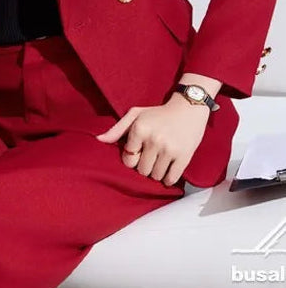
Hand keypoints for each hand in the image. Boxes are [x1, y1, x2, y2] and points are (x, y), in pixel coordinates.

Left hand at [94, 94, 210, 184]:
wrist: (188, 108)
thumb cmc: (158, 113)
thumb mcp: (135, 115)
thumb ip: (116, 129)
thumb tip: (98, 139)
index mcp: (140, 129)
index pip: (128, 160)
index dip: (133, 158)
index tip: (139, 152)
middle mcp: (154, 139)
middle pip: (142, 170)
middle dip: (144, 166)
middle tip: (151, 157)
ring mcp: (169, 149)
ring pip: (155, 176)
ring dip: (156, 173)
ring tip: (160, 161)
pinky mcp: (184, 156)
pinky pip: (171, 179)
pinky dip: (168, 178)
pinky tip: (168, 169)